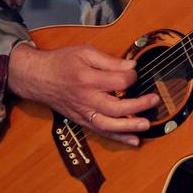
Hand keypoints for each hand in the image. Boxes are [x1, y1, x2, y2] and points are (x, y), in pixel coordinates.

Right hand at [7, 42, 160, 145]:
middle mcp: (86, 98)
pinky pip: (101, 132)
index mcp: (88, 78)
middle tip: (154, 100)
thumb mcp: (85, 52)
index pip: (118, 82)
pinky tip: (134, 140)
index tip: (134, 72)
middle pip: (116, 107)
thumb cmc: (61, 62)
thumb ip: (109, 60)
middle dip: (138, 105)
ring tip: (146, 124)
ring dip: (130, 127)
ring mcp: (84, 112)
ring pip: (109, 125)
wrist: (38, 77)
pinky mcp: (82, 120)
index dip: (131, 76)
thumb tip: (131, 67)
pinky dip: (118, 138)